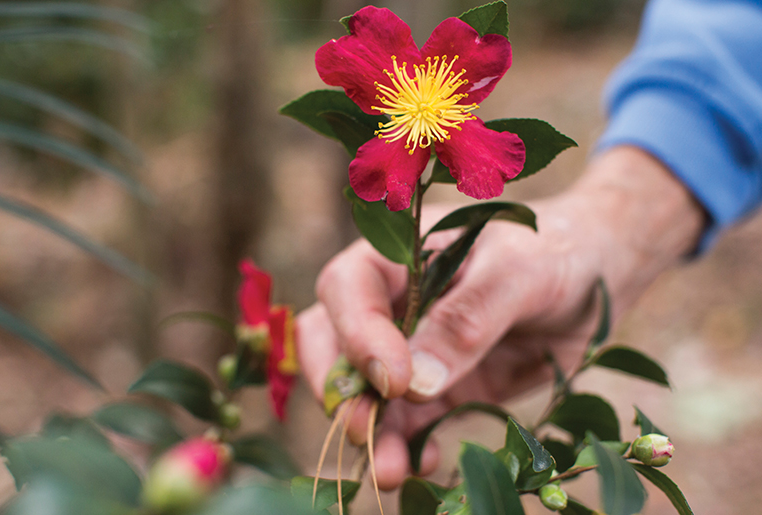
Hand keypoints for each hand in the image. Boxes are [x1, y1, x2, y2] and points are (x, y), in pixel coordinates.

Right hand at [296, 146, 704, 489]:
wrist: (595, 275)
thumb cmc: (555, 250)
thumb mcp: (518, 271)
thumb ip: (467, 318)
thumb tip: (415, 383)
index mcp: (398, 252)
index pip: (347, 288)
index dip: (357, 335)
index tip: (396, 380)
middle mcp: (391, 300)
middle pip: (333, 342)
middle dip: (344, 391)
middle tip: (366, 431)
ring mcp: (410, 346)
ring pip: (365, 391)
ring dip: (372, 433)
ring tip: (390, 471)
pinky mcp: (437, 386)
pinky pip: (406, 419)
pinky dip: (405, 444)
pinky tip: (423, 463)